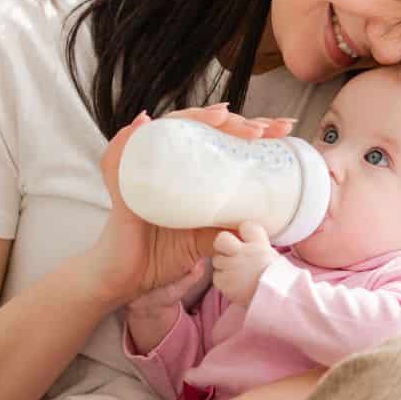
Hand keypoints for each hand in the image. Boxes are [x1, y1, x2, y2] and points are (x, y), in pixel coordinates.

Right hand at [83, 105, 294, 305]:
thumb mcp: (204, 241)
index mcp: (189, 174)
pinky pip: (119, 157)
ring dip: (193, 119)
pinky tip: (143, 122)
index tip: (281, 130)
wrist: (127, 282)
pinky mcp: (122, 188)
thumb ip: (227, 229)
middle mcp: (165, 165)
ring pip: (165, 131)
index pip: (219, 140)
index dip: (249, 130)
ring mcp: (142, 171)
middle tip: (264, 130)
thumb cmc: (160, 255)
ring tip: (222, 117)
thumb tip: (262, 224)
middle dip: (234, 122)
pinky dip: (128, 137)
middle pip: (198, 129)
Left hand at [212, 221, 279, 306]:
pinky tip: (234, 284)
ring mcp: (232, 266)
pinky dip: (223, 280)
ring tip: (236, 273)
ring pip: (217, 259)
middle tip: (230, 253)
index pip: (245, 226)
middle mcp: (243, 252)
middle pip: (221, 238)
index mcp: (258, 244)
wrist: (277, 300)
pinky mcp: (224, 282)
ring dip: (223, 265)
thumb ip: (257, 244)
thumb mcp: (271, 255)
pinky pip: (216, 277)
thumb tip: (245, 237)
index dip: (243, 231)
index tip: (245, 238)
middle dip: (222, 245)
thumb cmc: (275, 279)